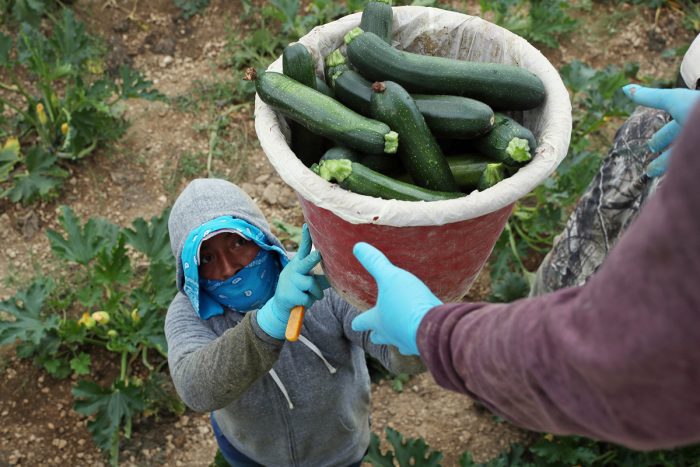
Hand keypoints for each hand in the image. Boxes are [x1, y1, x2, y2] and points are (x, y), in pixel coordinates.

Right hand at [257, 224, 324, 338]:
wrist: (281, 306)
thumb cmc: (301, 290)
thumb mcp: (310, 281)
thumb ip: (322, 277)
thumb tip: (341, 273)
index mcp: (299, 264)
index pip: (303, 248)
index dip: (305, 237)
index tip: (306, 225)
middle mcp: (294, 270)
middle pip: (306, 263)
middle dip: (313, 259)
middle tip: (318, 254)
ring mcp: (290, 281)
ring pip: (311, 284)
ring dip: (316, 292)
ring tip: (314, 295)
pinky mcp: (288, 294)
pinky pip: (307, 298)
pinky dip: (310, 302)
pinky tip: (303, 302)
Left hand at [350, 242, 441, 355]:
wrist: (435, 327)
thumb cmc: (408, 302)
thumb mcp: (390, 277)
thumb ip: (375, 262)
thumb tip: (357, 246)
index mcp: (378, 320)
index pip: (362, 322)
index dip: (358, 321)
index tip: (355, 324)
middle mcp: (391, 334)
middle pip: (379, 337)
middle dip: (377, 334)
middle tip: (375, 332)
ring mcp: (408, 343)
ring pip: (399, 342)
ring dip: (398, 336)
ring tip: (401, 330)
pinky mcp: (426, 344)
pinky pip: (418, 342)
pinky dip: (418, 337)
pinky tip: (424, 330)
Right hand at [622, 84, 699, 176]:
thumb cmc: (699, 110)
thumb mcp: (673, 100)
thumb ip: (650, 96)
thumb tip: (624, 89)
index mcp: (689, 120)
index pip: (671, 132)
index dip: (659, 139)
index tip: (650, 147)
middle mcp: (695, 136)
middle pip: (677, 150)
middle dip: (663, 159)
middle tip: (650, 170)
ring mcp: (696, 152)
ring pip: (684, 163)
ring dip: (671, 171)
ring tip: (658, 182)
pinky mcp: (697, 167)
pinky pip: (691, 175)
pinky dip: (683, 180)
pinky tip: (676, 188)